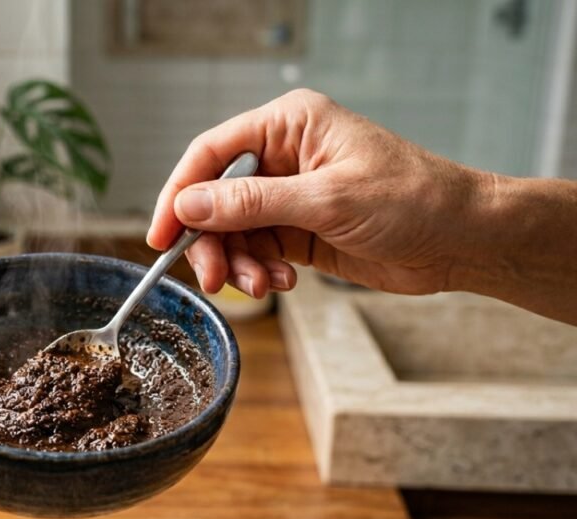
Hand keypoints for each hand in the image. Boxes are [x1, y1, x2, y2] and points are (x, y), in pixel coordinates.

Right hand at [148, 88, 486, 297]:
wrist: (463, 240)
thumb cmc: (412, 199)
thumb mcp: (327, 200)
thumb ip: (252, 203)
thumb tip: (188, 207)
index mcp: (288, 126)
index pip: (211, 153)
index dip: (179, 194)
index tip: (160, 235)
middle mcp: (282, 157)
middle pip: (215, 199)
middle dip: (211, 241)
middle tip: (213, 278)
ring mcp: (289, 196)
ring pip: (234, 232)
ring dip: (239, 264)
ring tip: (262, 286)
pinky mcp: (298, 230)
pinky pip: (257, 252)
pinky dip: (260, 272)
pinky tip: (284, 282)